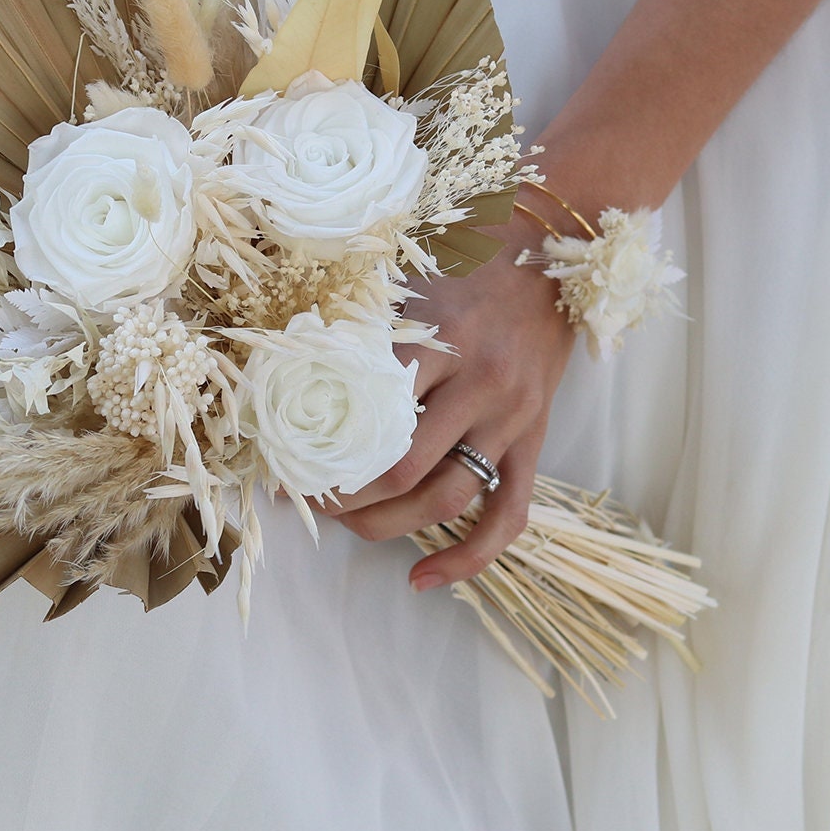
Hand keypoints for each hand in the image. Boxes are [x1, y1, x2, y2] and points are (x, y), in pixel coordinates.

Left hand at [319, 217, 574, 588]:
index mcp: (436, 343)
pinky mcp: (534, 440)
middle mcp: (478, 385)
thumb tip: (285, 375)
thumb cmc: (461, 267)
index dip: (318, 451)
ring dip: (389, 525)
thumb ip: (358, 330)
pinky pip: (508, 516)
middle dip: (347, 498)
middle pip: (402, 470)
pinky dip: (468, 556)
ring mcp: (510, 418)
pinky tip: (423, 577)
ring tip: (350, 527)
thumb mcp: (405, 286)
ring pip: (446, 498)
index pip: (365, 416)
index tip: (282, 467)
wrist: (547, 253)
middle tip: (310, 500)